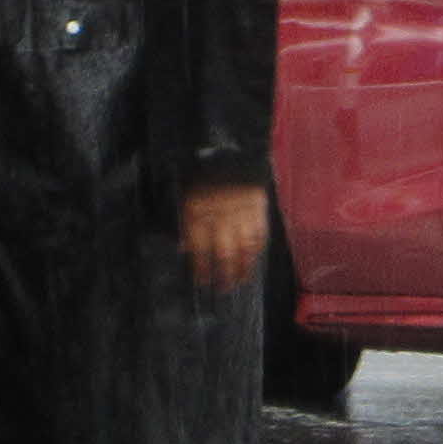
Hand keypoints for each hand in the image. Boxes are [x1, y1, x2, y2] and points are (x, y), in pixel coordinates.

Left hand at [179, 179, 268, 296]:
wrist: (229, 153)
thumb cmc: (203, 176)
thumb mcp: (185, 198)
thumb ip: (186, 224)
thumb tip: (183, 248)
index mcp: (199, 216)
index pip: (200, 251)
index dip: (201, 269)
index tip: (202, 281)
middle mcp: (221, 221)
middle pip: (224, 255)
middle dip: (223, 275)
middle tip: (223, 289)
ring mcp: (241, 217)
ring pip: (244, 250)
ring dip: (243, 268)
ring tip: (241, 280)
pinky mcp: (258, 212)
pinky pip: (259, 236)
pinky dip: (256, 250)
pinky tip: (254, 259)